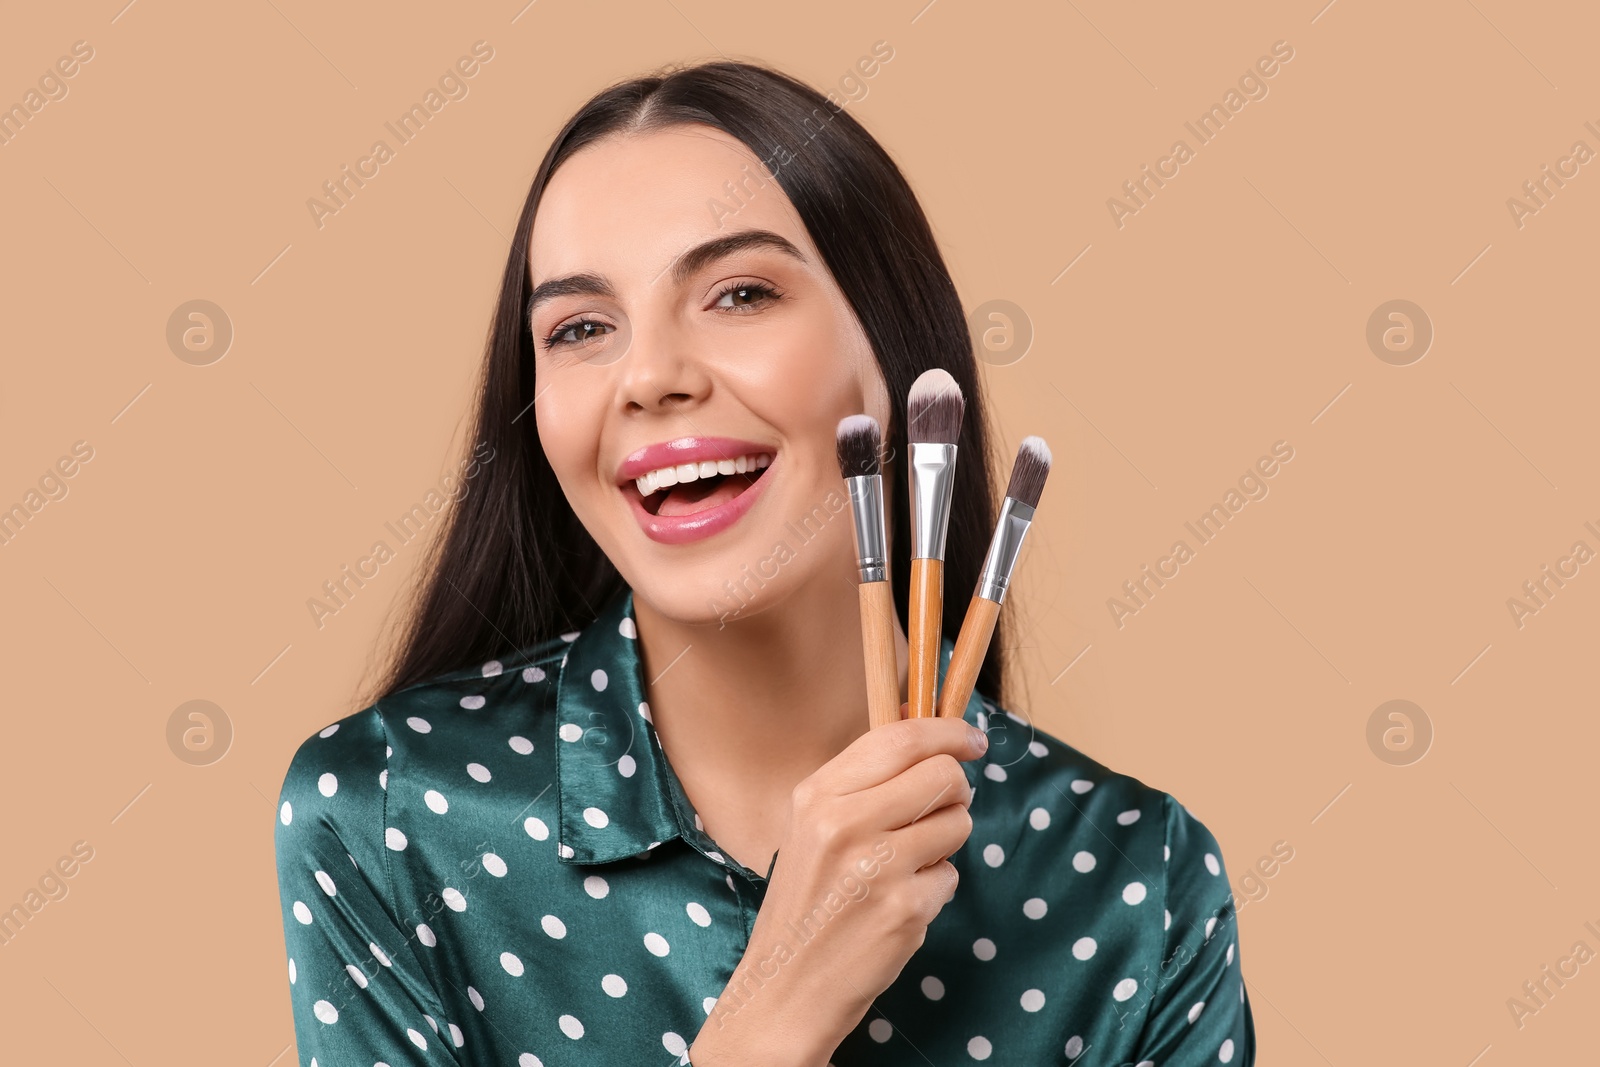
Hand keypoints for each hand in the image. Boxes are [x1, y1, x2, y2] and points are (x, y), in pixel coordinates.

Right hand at [689, 710, 986, 1066]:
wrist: (782, 987)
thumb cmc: (805, 904)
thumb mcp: (813, 828)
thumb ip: (864, 782)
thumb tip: (925, 723)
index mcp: (819, 795)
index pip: (900, 738)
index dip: (948, 732)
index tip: (972, 740)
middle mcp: (844, 823)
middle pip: (944, 775)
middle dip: (955, 794)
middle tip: (938, 814)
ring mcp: (876, 867)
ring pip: (958, 823)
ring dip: (945, 845)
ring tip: (906, 868)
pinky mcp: (904, 909)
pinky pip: (951, 876)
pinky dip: (935, 891)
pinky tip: (898, 907)